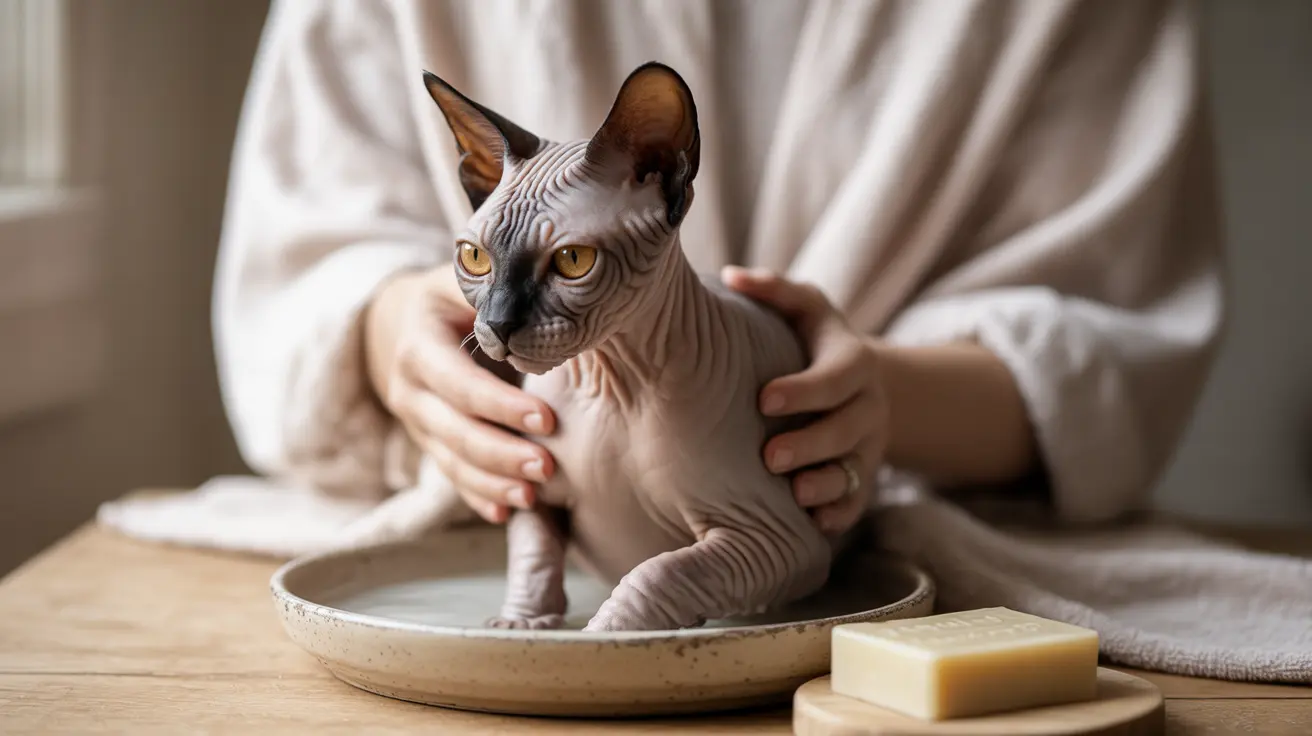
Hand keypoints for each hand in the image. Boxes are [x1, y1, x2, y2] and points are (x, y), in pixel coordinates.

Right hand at [363, 265, 555, 522]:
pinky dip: (477, 496)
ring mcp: (417, 422)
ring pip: (452, 461)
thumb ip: (492, 284)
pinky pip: (451, 477)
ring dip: (493, 483)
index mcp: (419, 346)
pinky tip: (505, 514)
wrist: (401, 321)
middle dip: (501, 453)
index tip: (546, 419)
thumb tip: (544, 283)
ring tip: (534, 497)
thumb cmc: (449, 296)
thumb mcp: (460, 279)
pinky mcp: (429, 443)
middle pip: (455, 431)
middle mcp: (411, 390)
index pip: (460, 383)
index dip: (501, 405)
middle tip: (548, 467)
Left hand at [721, 266, 887, 535]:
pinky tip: (814, 526)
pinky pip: (856, 502)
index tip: (763, 399)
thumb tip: (730, 276)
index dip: (804, 390)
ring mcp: (868, 447)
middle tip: (769, 456)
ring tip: (794, 493)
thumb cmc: (815, 340)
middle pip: (847, 428)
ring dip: (826, 484)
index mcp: (855, 362)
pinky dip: (837, 515)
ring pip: (855, 470)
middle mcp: (869, 406)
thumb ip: (773, 290)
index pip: (836, 377)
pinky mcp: (862, 478)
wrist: (857, 383)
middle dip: (811, 443)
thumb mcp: (804, 307)